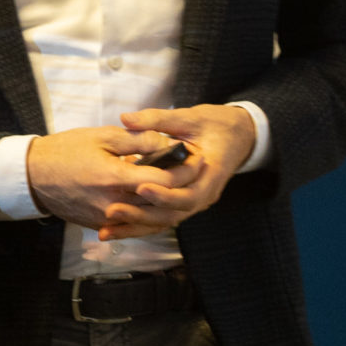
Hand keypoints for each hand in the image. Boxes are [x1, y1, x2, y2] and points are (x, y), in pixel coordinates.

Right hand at [25, 125, 186, 233]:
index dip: (185, 169)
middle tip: (198, 170)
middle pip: (162, 202)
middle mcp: (113, 204)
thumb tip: (168, 144)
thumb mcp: (103, 137)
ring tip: (184, 185)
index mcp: (115, 178)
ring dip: (171, 202)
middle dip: (184, 186)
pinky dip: (150, 214)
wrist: (33, 175)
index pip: (164, 180)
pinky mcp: (100, 225)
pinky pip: (133, 224)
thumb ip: (139, 140)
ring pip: (151, 218)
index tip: (198, 158)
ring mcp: (106, 218)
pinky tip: (161, 202)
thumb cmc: (66, 150)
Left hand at [96, 104, 259, 237]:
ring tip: (107, 229)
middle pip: (174, 214)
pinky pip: (161, 219)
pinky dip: (138, 225)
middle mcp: (204, 194)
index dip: (165, 194)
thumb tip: (126, 119)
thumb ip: (158, 119)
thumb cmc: (216, 125)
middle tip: (113, 211)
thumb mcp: (191, 116)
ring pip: (164, 221)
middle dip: (142, 215)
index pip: (189, 194)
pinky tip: (114, 229)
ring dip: (136, 226)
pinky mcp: (182, 204)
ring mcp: (193, 202)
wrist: (237, 136)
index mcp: (211, 174)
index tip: (139, 187)